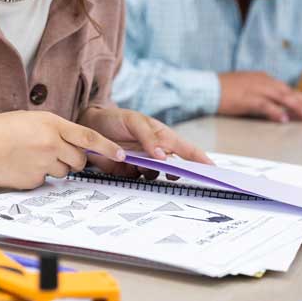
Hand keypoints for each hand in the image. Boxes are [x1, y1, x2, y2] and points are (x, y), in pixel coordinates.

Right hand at [0, 110, 125, 188]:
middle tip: (55, 153)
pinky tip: (20, 166)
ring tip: (30, 157)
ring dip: (55, 167)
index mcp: (51, 123)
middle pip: (79, 159)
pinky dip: (37, 175)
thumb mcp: (29, 119)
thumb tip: (69, 142)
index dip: (107, 147)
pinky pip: (45, 181)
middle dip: (74, 159)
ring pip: (64, 171)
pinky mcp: (33, 181)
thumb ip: (53, 128)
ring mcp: (42, 164)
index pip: (87, 136)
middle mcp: (51, 143)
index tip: (122, 154)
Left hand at [78, 106, 211, 177]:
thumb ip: (149, 137)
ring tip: (139, 163)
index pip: (186, 149)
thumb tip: (164, 156)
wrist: (88, 127)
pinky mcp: (129, 173)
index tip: (213, 170)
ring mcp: (143, 163)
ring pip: (157, 176)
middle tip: (182, 177)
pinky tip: (128, 167)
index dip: (200, 160)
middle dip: (180, 172)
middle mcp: (156, 152)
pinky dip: (137, 179)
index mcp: (162, 136)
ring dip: (154, 174)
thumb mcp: (134, 121)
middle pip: (176, 167)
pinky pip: (139, 181)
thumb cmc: (115, 119)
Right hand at [218, 71, 301, 122]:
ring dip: (296, 107)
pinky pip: (264, 105)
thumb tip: (280, 110)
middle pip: (289, 92)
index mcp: (264, 79)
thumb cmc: (225, 90)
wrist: (207, 87)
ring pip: (281, 97)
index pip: (288, 89)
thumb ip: (264, 97)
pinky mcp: (245, 98)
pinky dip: (275, 111)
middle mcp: (263, 81)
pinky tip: (284, 119)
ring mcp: (254, 89)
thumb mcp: (248, 90)